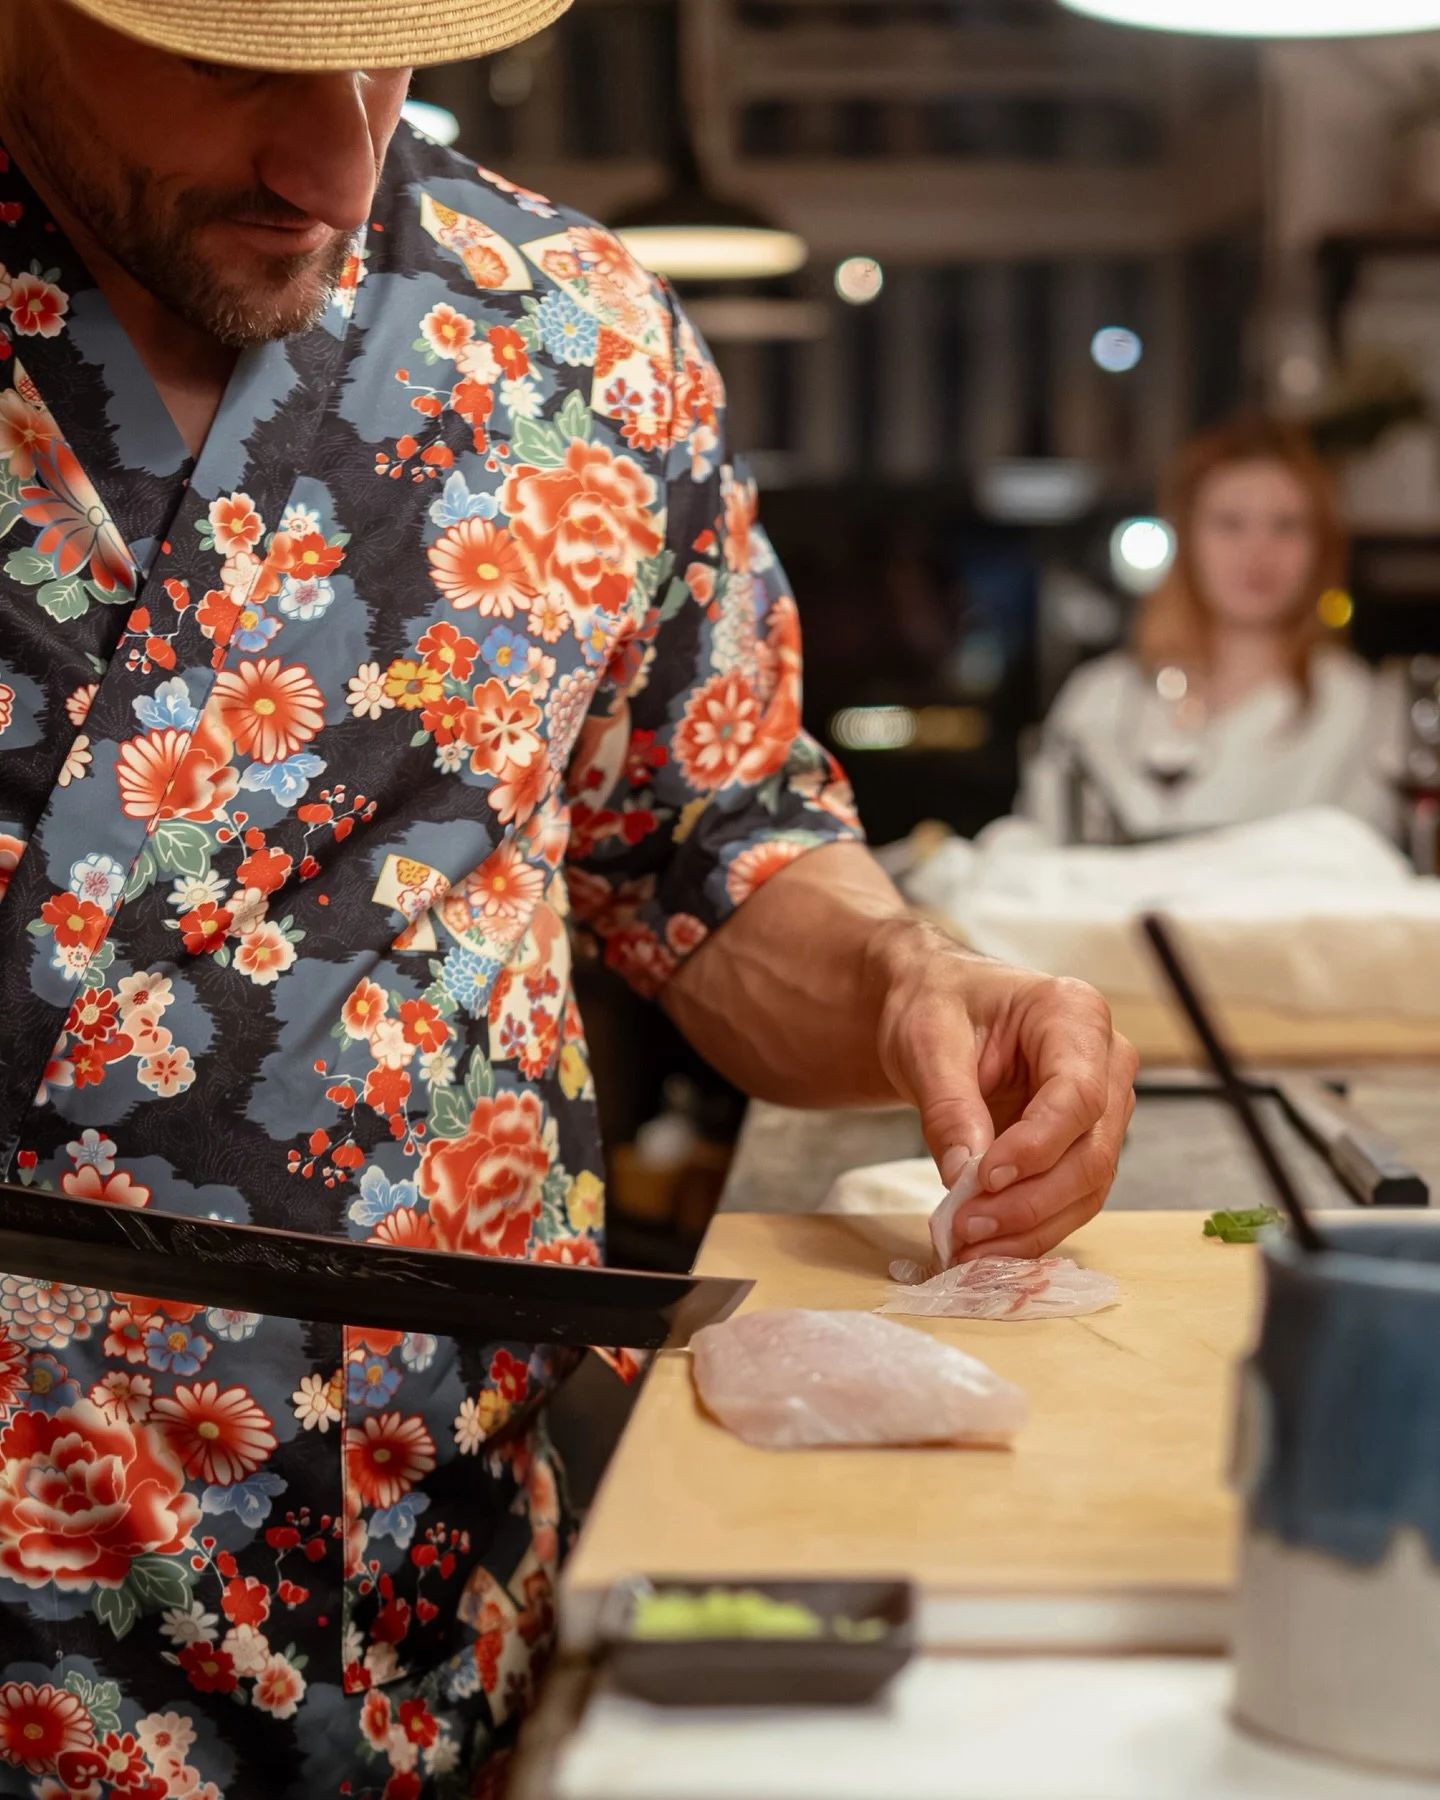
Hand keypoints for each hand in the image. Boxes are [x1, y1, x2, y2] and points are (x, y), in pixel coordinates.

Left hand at [869, 918, 1137, 1260]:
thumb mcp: (928, 1043)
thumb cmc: (938, 1005)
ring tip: (968, 1248)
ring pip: (1087, 1186)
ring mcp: (1103, 1107)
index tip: (984, 1179)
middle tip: (966, 1228)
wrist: (937, 1009)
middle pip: (1092, 1150)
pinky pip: (1070, 1197)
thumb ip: (949, 1106)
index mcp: (1075, 1014)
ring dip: (1029, 1227)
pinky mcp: (1083, 1144)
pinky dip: (1030, 1228)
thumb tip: (965, 1174)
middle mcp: (1106, 1061)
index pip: (1078, 1095)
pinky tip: (987, 1245)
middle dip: (1030, 1200)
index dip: (1037, 1146)